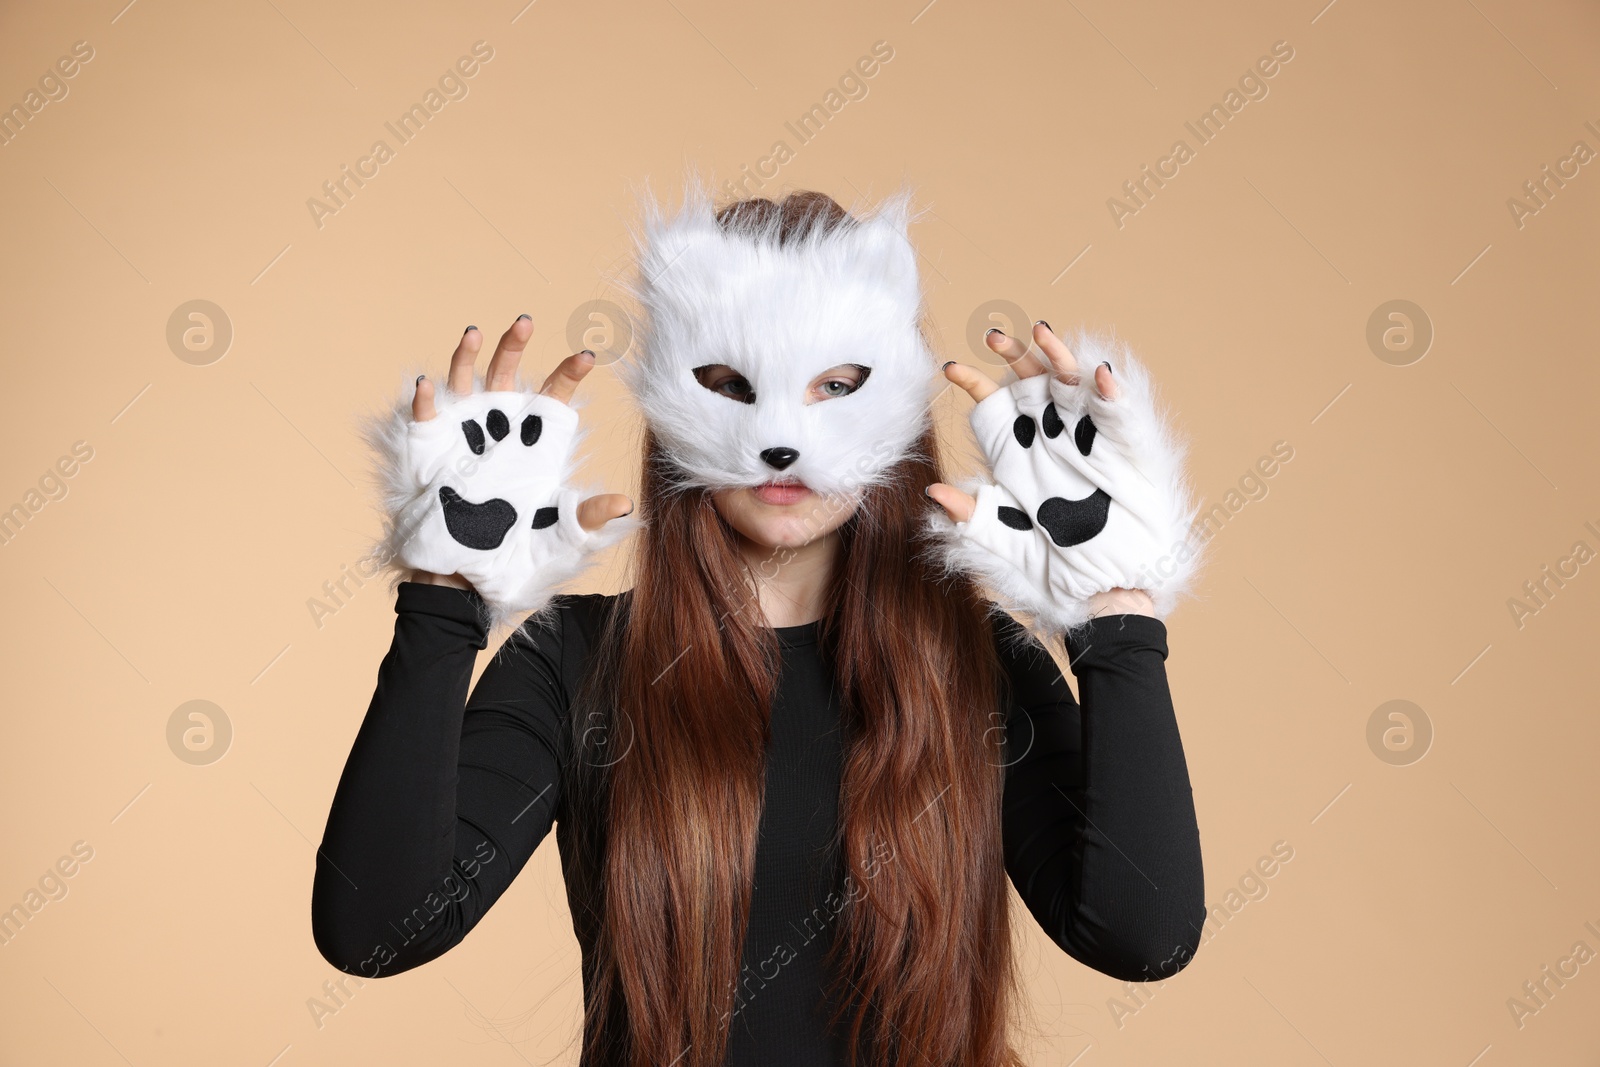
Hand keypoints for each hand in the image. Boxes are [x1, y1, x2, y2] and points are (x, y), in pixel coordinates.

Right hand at [378, 316, 635, 620]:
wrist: (464, 579)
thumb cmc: (514, 557)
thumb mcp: (559, 539)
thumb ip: (587, 517)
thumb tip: (624, 503)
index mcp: (535, 444)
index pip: (554, 396)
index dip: (569, 373)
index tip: (586, 355)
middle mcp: (500, 429)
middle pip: (508, 374)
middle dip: (514, 346)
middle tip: (525, 323)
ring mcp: (464, 434)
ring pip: (465, 381)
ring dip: (467, 355)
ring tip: (474, 332)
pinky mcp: (430, 449)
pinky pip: (425, 416)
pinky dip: (424, 400)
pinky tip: (427, 386)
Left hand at [925, 321, 1200, 632]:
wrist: (1108, 594)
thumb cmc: (1059, 568)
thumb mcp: (1006, 543)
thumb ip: (972, 518)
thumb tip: (932, 492)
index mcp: (1019, 454)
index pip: (994, 406)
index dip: (974, 383)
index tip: (949, 369)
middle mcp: (1051, 438)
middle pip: (1031, 382)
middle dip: (1013, 355)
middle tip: (993, 337)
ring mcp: (1089, 440)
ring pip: (1073, 384)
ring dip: (1059, 357)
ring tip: (1042, 332)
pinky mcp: (1126, 452)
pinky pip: (1118, 414)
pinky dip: (1111, 393)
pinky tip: (1099, 376)